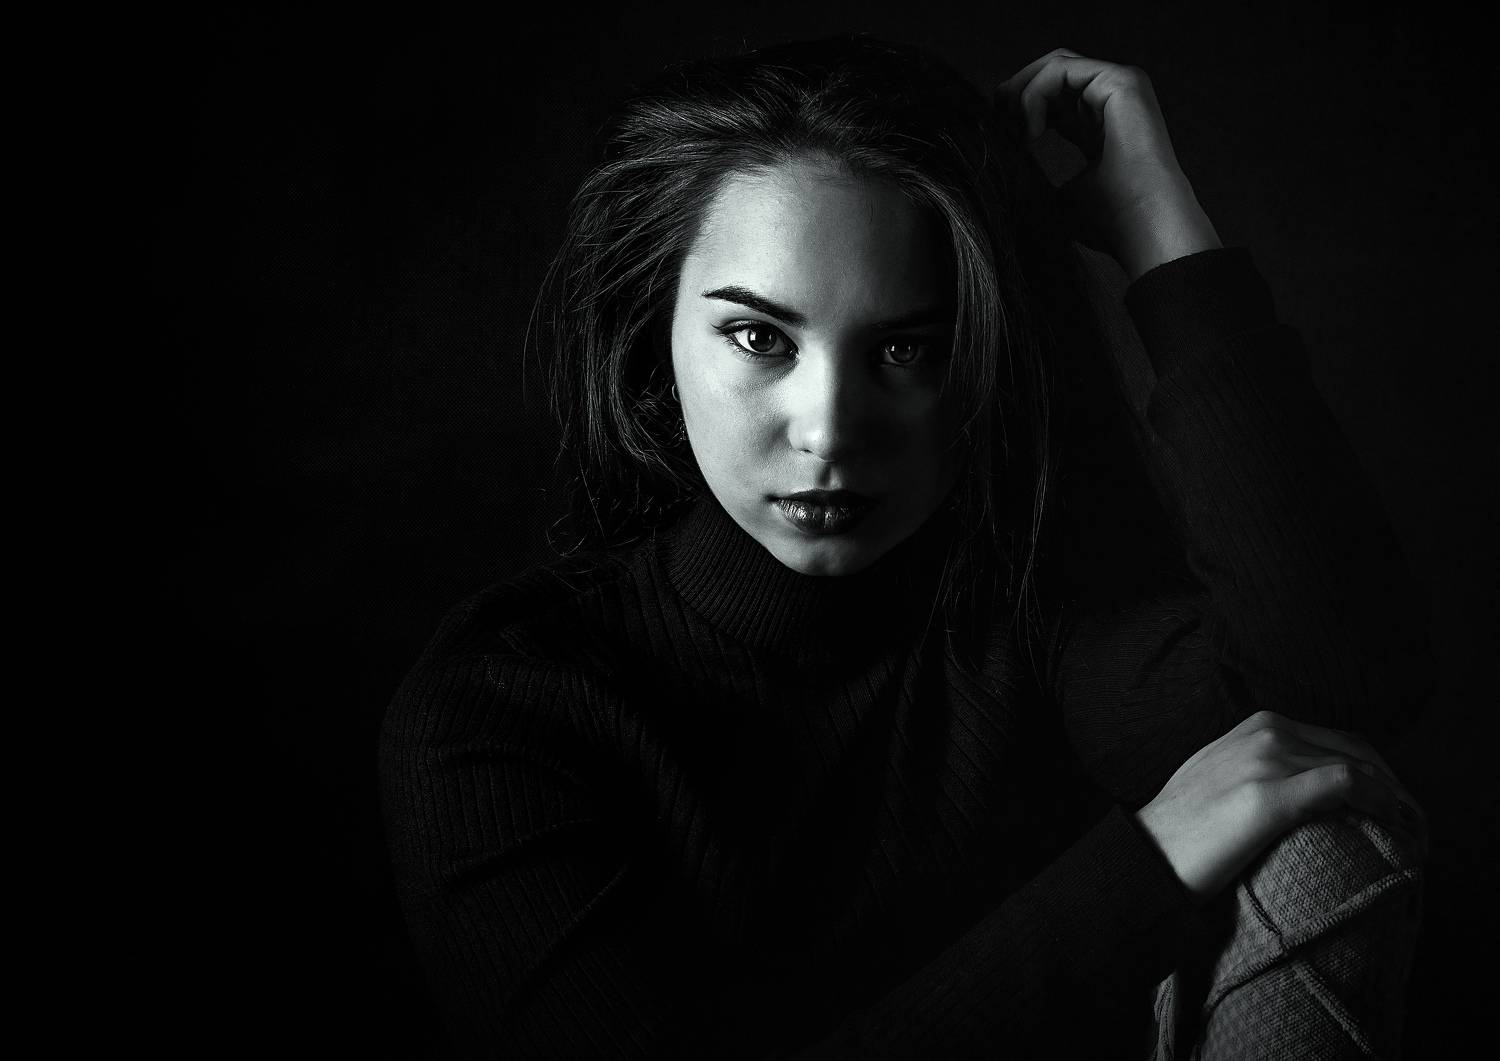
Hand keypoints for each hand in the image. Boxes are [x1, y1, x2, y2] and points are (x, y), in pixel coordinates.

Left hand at [994, 48, 1222, 280]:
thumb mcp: (1059, 195)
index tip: (997, 135)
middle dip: (1015, 92)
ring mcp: (1121, 86)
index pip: (1053, 99)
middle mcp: (1112, 100)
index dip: (1018, 108)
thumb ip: (1037, 173)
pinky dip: (1034, 94)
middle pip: (1052, 72)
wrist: (1142, 226)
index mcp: (1099, 124)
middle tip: (994, 121)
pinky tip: (1030, 131)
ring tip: (1010, 129)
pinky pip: (1061, 70)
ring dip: (1021, 92)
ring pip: (1054, 65)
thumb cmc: (1109, 221)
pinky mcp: (1123, 81)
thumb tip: (1001, 164)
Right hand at [1134, 710, 1425, 902]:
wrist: (1145, 855)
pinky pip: (1346, 785)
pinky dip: (1379, 802)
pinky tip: (1390, 825)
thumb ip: (1260, 765)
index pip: (1338, 738)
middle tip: (1410, 825)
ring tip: (1409, 835)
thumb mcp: (1222, 775)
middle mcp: (1264, 731)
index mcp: (1255, 725)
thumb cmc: (1183, 829)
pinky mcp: (1268, 795)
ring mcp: (1266, 759)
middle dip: (1394, 785)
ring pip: (1359, 766)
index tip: (1391, 807)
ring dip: (1395, 800)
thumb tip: (1306, 788)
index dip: (1377, 771)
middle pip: (1357, 749)